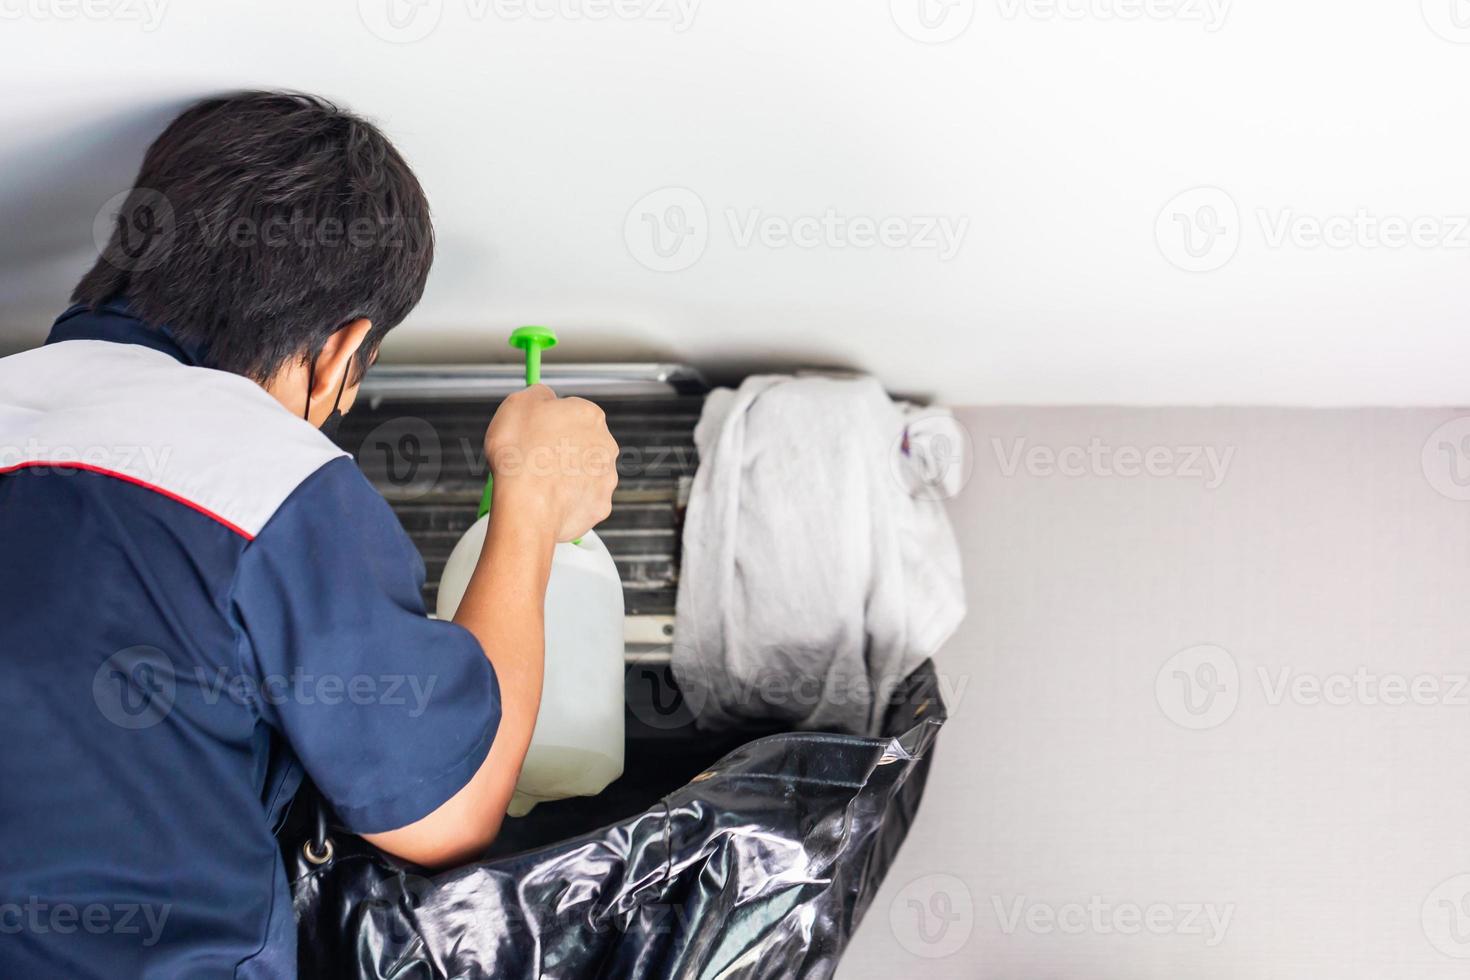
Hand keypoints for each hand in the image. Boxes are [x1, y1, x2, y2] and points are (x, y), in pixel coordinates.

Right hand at [484, 384, 618, 541]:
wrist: (527, 505)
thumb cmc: (521, 455)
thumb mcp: (517, 404)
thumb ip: (537, 394)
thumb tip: (543, 394)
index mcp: (589, 415)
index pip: (573, 410)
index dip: (550, 420)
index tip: (537, 429)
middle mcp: (605, 444)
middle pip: (582, 441)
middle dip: (561, 448)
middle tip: (534, 456)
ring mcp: (606, 477)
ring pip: (584, 471)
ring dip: (565, 474)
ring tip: (538, 481)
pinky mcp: (600, 505)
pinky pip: (582, 499)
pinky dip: (567, 499)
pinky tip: (548, 499)